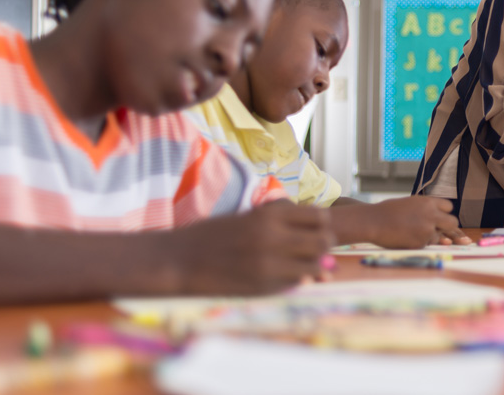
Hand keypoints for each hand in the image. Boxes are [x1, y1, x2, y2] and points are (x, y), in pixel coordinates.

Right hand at [169, 200, 333, 295]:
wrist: (180, 260)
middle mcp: (273, 238)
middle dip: (324, 245)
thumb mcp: (249, 216)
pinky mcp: (263, 287)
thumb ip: (282, 219)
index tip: (312, 228)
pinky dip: (296, 280)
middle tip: (312, 248)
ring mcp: (269, 265)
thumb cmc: (214, 235)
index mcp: (269, 215)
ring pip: (316, 266)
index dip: (321, 223)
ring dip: (314, 266)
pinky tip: (282, 275)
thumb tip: (320, 227)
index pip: (320, 216)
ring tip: (300, 264)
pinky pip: (296, 283)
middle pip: (324, 241)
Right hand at [335, 196, 469, 248]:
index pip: (448, 206)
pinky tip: (406, 238)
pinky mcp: (421, 243)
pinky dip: (420, 243)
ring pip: (440, 236)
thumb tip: (439, 215)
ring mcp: (427, 229)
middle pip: (453, 222)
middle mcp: (431, 215)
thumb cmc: (388, 211)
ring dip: (432, 236)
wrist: (372, 222)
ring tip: (413, 232)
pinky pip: (427, 245)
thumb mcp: (410, 203)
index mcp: (428, 202)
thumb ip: (425, 208)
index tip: (438, 216)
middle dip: (448, 227)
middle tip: (438, 229)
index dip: (444, 212)